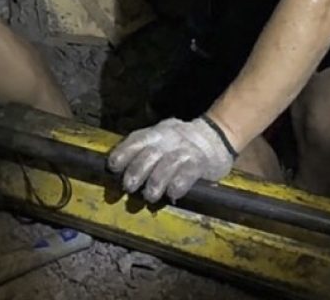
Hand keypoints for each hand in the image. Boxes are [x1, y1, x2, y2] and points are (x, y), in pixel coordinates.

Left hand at [107, 116, 236, 202]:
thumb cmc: (182, 146)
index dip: (123, 152)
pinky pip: (189, 172)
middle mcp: (169, 138)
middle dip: (137, 170)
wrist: (216, 137)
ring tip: (149, 196)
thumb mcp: (163, 142)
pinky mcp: (201, 162)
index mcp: (157, 133)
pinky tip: (173, 194)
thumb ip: (145, 153)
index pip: (137, 139)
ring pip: (168, 162)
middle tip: (128, 187)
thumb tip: (119, 172)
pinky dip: (179, 183)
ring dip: (156, 180)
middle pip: (150, 152)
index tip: (113, 167)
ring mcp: (186, 149)